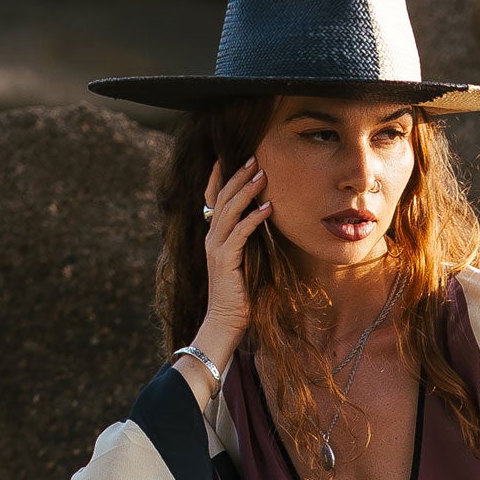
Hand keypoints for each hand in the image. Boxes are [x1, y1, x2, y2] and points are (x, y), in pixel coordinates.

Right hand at [194, 153, 271, 363]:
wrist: (225, 321)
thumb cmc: (239, 295)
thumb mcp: (243, 261)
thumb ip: (246, 241)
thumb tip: (261, 221)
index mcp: (214, 236)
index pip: (213, 199)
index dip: (220, 177)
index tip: (231, 157)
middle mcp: (212, 238)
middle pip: (222, 199)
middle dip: (238, 176)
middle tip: (254, 158)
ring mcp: (216, 248)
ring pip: (230, 211)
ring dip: (247, 191)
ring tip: (262, 174)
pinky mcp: (225, 260)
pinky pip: (240, 234)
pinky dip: (253, 219)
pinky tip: (267, 208)